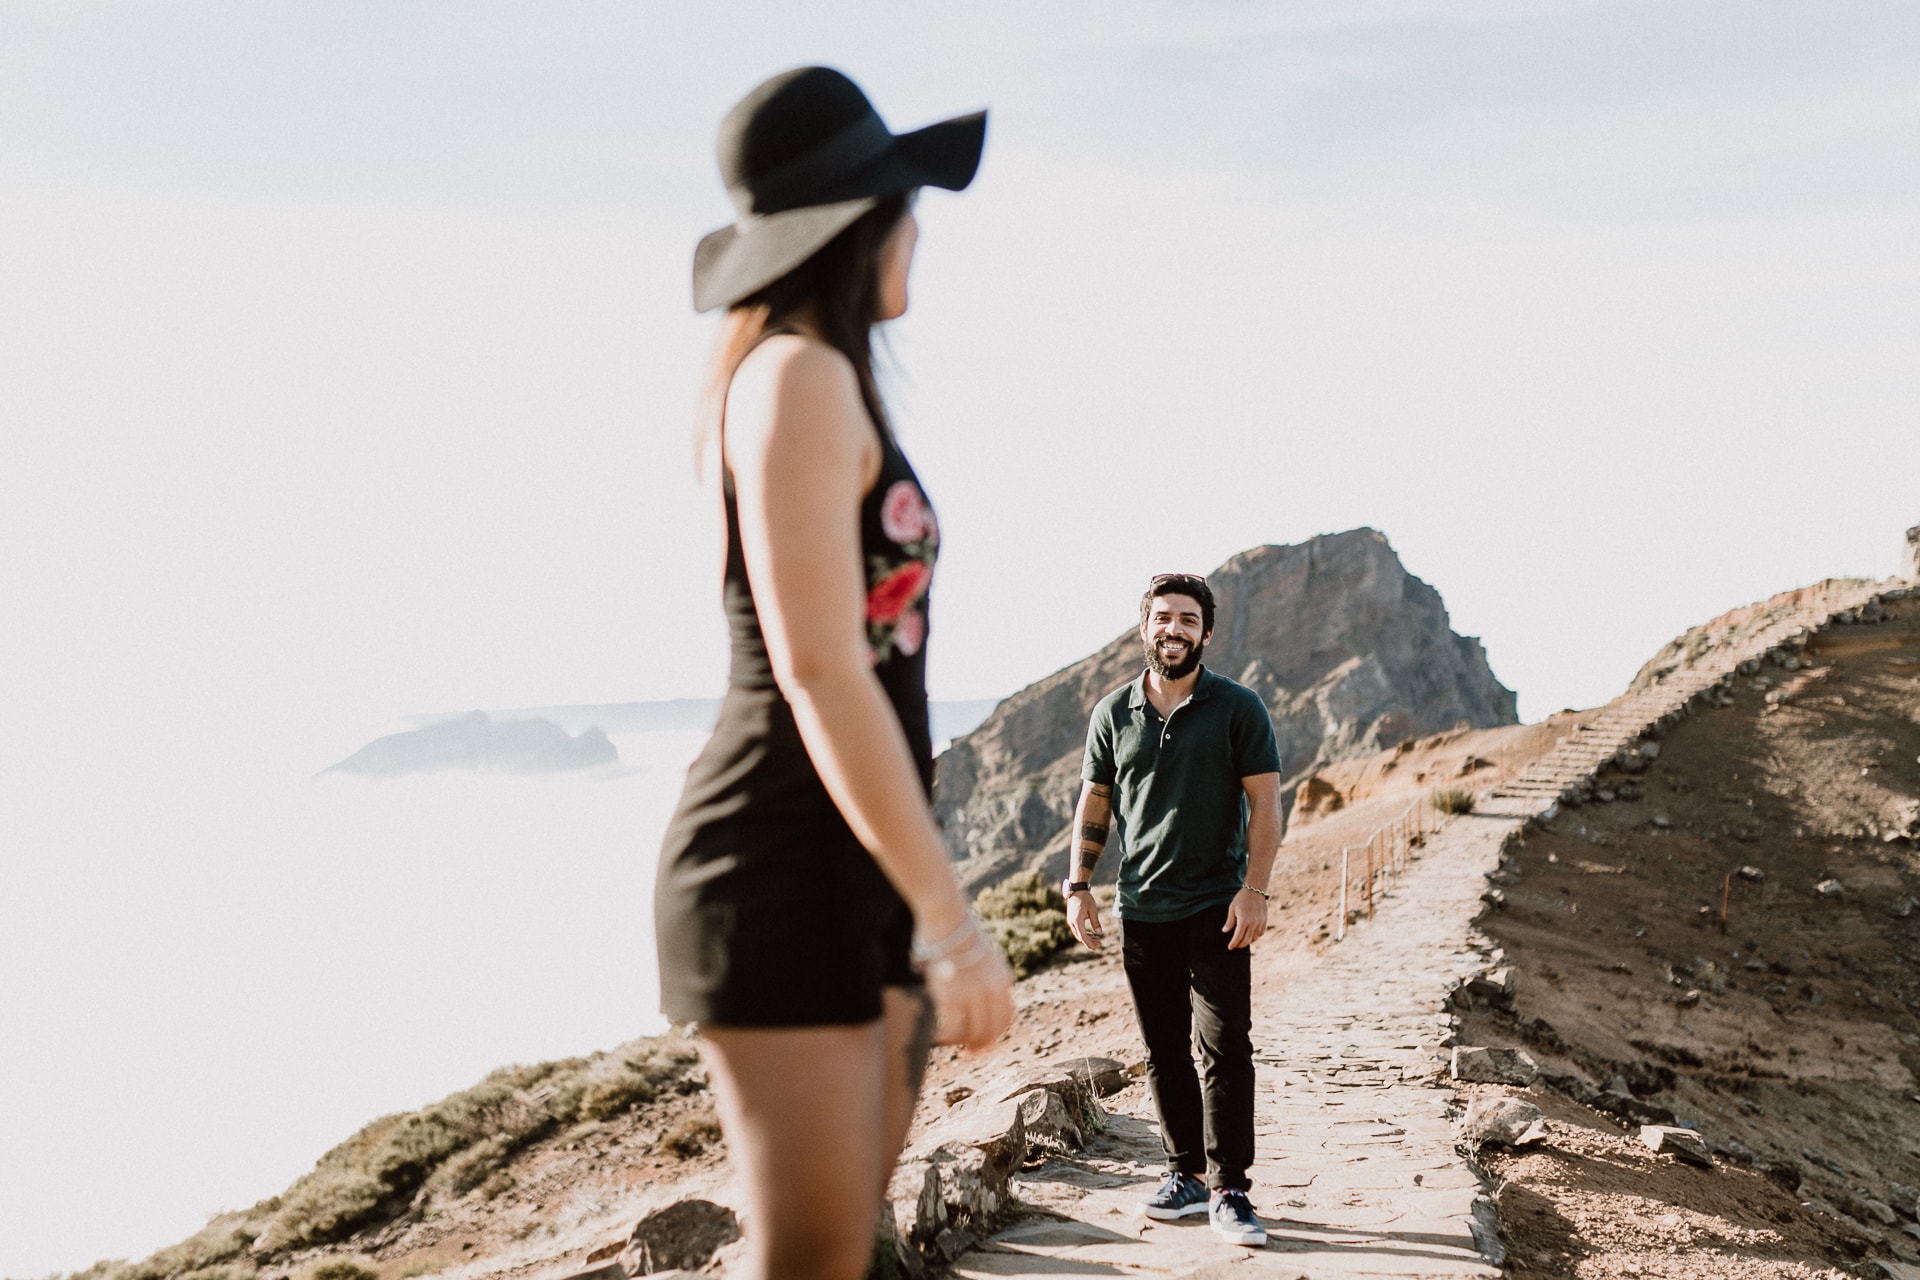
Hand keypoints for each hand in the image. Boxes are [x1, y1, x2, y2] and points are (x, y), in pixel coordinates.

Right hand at [924, 926, 1014, 1050]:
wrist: (947, 917)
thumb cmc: (957, 931)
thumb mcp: (982, 954)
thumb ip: (985, 976)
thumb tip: (974, 992)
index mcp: (1002, 980)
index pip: (1006, 1018)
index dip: (995, 1034)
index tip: (984, 1041)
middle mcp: (992, 991)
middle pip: (991, 1031)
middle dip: (980, 1045)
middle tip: (968, 1052)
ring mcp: (974, 995)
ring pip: (972, 1034)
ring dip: (961, 1042)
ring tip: (950, 1042)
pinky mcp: (953, 997)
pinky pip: (951, 1029)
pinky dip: (945, 1037)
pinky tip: (937, 1036)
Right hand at [1066, 891, 1104, 950]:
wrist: (1076, 890)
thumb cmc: (1085, 898)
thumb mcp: (1092, 910)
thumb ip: (1095, 922)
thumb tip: (1100, 933)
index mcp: (1077, 921)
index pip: (1083, 937)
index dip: (1089, 944)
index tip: (1095, 948)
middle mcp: (1072, 922)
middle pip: (1080, 937)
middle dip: (1090, 942)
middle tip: (1100, 943)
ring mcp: (1070, 921)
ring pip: (1078, 934)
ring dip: (1087, 938)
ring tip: (1097, 939)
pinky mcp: (1071, 919)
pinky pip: (1077, 930)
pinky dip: (1084, 933)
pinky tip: (1091, 933)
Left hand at [1222, 888, 1267, 949]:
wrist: (1255, 890)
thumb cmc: (1241, 899)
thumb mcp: (1232, 909)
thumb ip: (1229, 922)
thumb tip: (1224, 931)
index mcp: (1244, 921)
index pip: (1238, 937)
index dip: (1233, 943)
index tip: (1229, 947)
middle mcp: (1253, 923)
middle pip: (1246, 940)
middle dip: (1240, 945)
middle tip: (1235, 946)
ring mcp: (1260, 923)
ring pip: (1254, 938)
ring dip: (1248, 942)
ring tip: (1242, 942)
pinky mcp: (1264, 921)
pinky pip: (1261, 933)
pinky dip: (1255, 937)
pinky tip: (1251, 937)